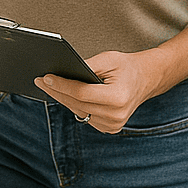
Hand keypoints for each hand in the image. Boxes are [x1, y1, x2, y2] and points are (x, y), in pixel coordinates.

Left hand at [36, 50, 165, 133]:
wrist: (146, 79)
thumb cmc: (127, 66)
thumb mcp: (108, 59)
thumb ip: (87, 65)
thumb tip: (62, 72)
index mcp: (118, 97)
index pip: (81, 93)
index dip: (61, 85)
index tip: (46, 78)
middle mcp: (116, 115)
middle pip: (77, 104)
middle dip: (57, 92)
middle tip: (41, 81)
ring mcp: (113, 125)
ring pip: (79, 112)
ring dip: (63, 100)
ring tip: (49, 87)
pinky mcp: (110, 128)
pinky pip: (86, 117)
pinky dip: (75, 106)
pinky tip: (65, 96)